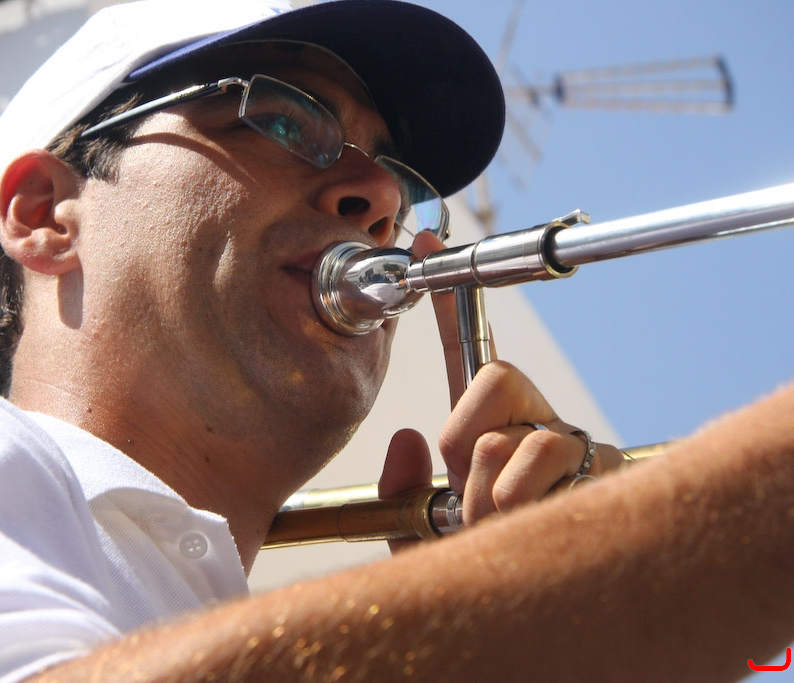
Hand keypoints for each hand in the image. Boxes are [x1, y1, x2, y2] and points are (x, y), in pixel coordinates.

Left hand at [378, 231, 622, 550]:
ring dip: (485, 498)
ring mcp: (576, 445)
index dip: (446, 302)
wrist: (520, 622)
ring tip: (501, 529)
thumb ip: (406, 495)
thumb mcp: (422, 540)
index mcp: (492, 430)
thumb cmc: (480, 577)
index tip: (423, 246)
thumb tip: (409, 439)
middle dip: (465, 448)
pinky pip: (534, 468)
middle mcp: (539, 423)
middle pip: (494, 378)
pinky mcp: (606, 471)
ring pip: (505, 438)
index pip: (469, 355)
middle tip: (471, 498)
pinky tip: (529, 530)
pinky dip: (511, 509)